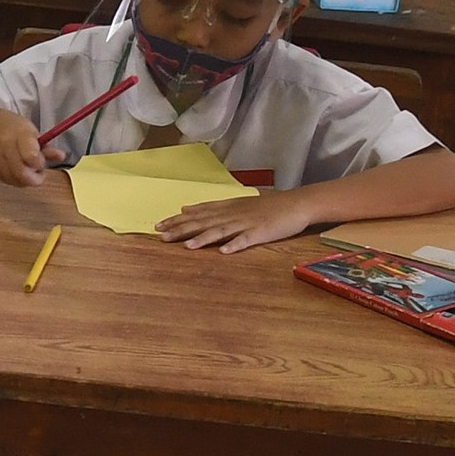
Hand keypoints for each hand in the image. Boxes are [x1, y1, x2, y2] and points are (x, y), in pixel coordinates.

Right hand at [0, 108, 49, 187]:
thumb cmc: (11, 126)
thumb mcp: (30, 130)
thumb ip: (46, 146)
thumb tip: (61, 157)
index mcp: (20, 133)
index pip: (31, 156)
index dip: (39, 164)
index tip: (41, 162)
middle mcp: (5, 145)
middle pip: (22, 173)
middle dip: (34, 178)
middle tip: (39, 172)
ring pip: (14, 180)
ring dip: (25, 180)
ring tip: (27, 168)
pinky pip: (6, 180)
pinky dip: (15, 179)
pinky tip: (16, 169)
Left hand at [161, 186, 316, 252]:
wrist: (296, 203)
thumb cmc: (267, 206)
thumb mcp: (237, 203)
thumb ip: (212, 208)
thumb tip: (187, 208)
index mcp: (227, 208)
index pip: (197, 214)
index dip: (177, 220)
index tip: (158, 226)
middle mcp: (233, 214)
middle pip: (204, 222)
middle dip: (182, 229)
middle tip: (162, 236)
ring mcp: (247, 224)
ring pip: (221, 231)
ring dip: (203, 238)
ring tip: (187, 246)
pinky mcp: (261, 233)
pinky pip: (246, 240)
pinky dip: (235, 245)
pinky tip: (223, 252)